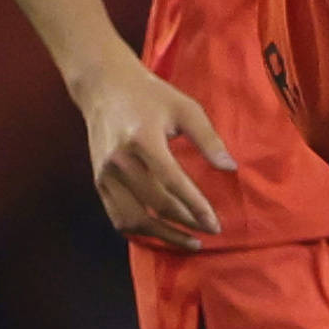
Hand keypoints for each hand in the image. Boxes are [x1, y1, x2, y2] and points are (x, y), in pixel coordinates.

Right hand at [73, 58, 233, 245]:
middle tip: (209, 231)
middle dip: (185, 223)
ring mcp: (104, 173)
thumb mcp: (185, 109)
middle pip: (155, 204)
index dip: (196, 207)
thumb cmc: (151, 96)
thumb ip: (209, 139)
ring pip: (132, 219)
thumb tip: (230, 168)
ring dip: (162, 235)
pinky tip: (162, 233)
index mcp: (142, 140)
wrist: (104, 87)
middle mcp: (119, 160)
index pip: (172, 183)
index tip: (215, 224)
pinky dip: (140, 231)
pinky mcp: (98, 181)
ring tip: (189, 241)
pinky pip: (117, 216)